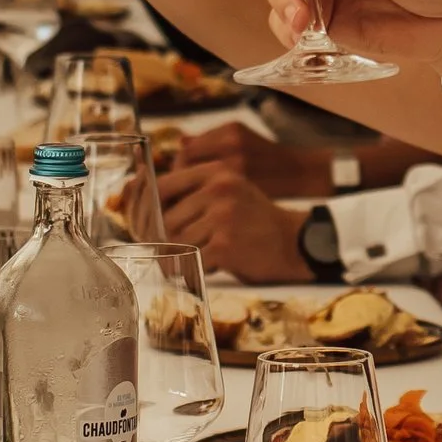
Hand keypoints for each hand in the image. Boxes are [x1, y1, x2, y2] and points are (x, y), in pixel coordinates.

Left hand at [154, 155, 308, 279]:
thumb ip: (194, 193)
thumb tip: (146, 208)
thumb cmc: (257, 220)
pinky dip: (196, 269)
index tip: (144, 223)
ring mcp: (221, 217)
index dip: (147, 207)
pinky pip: (190, 260)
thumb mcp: (231, 191)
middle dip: (168, 240)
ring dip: (186, 255)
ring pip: (177, 242)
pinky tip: (214, 265)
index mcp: (216, 172)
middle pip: (166, 220)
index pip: (163, 186)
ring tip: (207, 254)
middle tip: (182, 249)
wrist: (296, 242)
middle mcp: (218, 190)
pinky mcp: (224, 244)